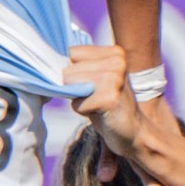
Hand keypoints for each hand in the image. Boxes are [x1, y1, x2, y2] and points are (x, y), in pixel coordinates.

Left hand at [64, 44, 145, 167]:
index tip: (91, 85)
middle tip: (97, 98)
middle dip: (76, 88)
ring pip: (71, 85)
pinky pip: (77, 103)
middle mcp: (117, 61)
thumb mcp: (97, 79)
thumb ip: (81, 66)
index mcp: (115, 52)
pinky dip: (83, 112)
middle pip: (68, 70)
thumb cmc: (109, 105)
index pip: (72, 52)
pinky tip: (101, 113)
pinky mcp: (110, 97)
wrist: (134, 132)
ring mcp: (114, 78)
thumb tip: (50, 63)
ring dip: (80, 100)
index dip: (75, 72)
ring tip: (99, 104)